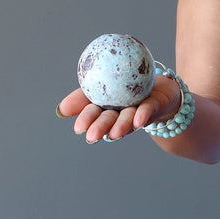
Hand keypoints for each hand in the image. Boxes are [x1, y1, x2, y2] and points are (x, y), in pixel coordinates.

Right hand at [56, 75, 182, 142]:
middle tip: (92, 136)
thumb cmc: (126, 84)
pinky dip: (143, 115)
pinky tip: (138, 120)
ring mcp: (137, 113)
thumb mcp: (101, 82)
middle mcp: (120, 114)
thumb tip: (61, 109)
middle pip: (109, 121)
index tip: (79, 128)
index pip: (93, 114)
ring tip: (115, 133)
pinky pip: (148, 110)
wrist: (158, 87)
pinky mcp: (154, 108)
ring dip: (121, 127)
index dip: (86, 121)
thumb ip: (83, 95)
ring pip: (128, 120)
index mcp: (105, 108)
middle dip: (101, 129)